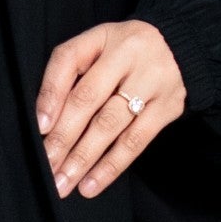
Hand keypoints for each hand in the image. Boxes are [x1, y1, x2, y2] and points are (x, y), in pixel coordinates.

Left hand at [36, 19, 185, 198]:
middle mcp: (130, 56)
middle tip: (45, 165)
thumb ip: (70, 73)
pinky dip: (111, 166)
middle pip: (88, 98)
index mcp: (105, 37)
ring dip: (83, 158)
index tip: (39, 127)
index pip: (69, 60)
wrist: (181, 47)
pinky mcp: (167, 108)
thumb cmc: (125, 52)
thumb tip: (45, 120)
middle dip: (62, 137)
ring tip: (63, 183)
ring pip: (111, 124)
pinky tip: (91, 184)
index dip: (51, 94)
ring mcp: (152, 82)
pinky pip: (136, 142)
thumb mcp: (97, 46)